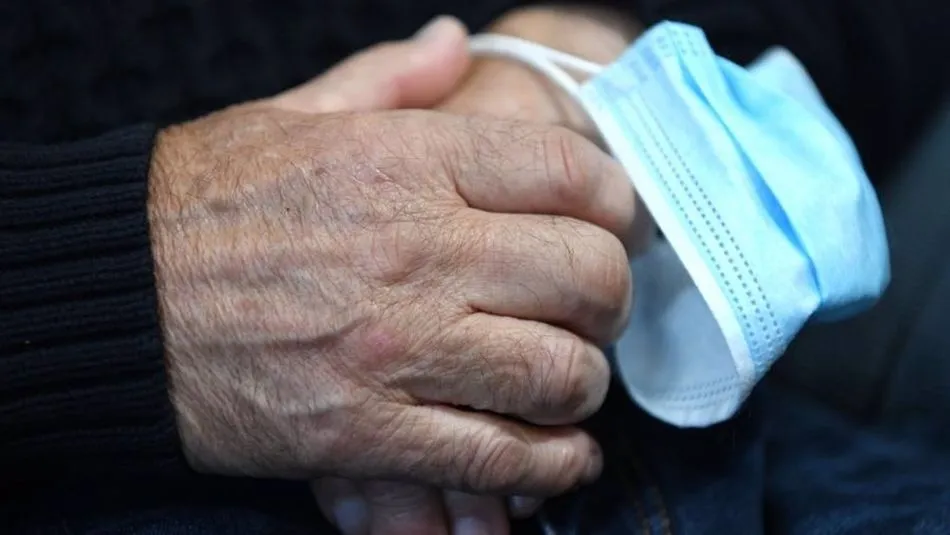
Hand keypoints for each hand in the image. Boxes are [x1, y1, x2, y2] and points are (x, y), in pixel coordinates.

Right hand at [151, 13, 635, 518]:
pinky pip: (500, 458)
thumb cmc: (205, 205)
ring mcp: (397, 347)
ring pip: (559, 375)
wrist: (112, 300)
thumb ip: (391, 78)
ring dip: (584, 386)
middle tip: (591, 307)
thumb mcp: (296, 115)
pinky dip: (551, 466)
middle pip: (588, 276)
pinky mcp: (368, 431)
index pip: (574, 175)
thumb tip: (454, 43)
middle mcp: (418, 250)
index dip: (616, 206)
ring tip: (567, 380)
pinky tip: (559, 455)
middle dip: (611, 298)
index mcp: (409, 162)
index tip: (609, 227)